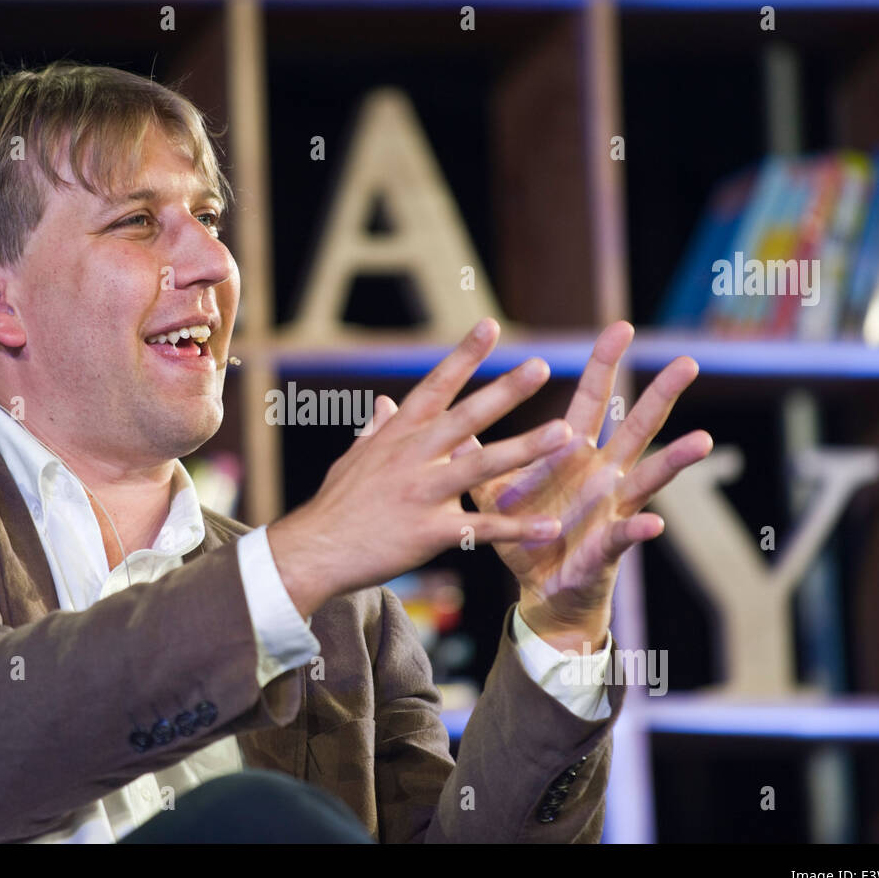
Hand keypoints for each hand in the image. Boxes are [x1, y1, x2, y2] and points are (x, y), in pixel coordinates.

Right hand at [267, 319, 572, 617]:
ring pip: (481, 466)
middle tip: (540, 366)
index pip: (435, 386)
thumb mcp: (353, 460)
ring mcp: (421, 493)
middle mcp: (412, 457)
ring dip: (525, 449)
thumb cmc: (336, 506)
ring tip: (564, 434)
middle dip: (504, 391)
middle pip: (465, 418)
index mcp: (398, 436)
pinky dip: (518, 529)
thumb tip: (385, 402)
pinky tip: (551, 527)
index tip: (490, 326)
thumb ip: (375, 430)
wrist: (313, 552)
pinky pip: (481, 528)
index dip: (463, 355)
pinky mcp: (428, 532)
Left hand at [456, 321, 712, 650]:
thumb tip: (450, 416)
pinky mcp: (607, 546)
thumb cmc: (525, 534)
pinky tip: (653, 524)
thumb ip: (478, 452)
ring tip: (703, 440)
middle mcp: (604, 474)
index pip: (593, 399)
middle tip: (687, 363)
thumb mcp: (495, 489)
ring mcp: (612, 508)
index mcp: (575, 454)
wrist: (540, 591)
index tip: (622, 327)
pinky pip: (624, 535)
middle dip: (660, 395)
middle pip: (637, 427)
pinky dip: (638, 529)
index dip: (605, 364)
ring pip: (649, 477)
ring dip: (675, 460)